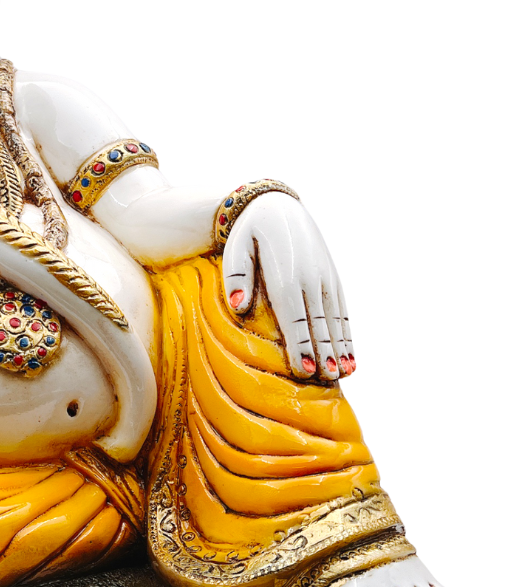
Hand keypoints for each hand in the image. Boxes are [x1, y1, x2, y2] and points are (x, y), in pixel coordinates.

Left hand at [221, 192, 354, 381]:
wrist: (275, 205)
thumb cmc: (248, 234)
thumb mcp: (235, 250)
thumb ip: (238, 278)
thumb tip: (239, 308)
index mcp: (284, 276)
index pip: (294, 318)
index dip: (301, 345)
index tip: (304, 370)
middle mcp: (310, 278)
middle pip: (318, 324)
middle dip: (323, 354)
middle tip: (328, 380)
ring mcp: (325, 278)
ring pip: (335, 320)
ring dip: (341, 348)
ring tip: (345, 373)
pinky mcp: (332, 277)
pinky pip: (342, 311)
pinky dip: (347, 334)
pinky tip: (352, 355)